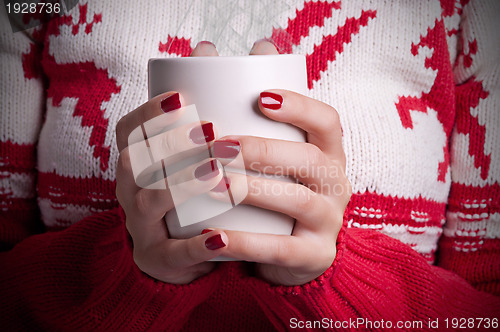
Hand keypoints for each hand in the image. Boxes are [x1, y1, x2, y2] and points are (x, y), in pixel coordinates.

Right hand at [115, 41, 226, 283]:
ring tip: (216, 173)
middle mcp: (131, 190)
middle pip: (137, 163)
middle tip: (210, 131)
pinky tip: (221, 236)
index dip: (149, 113)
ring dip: (182, 185)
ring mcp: (142, 226)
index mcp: (138, 162)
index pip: (129, 131)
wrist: (177, 252)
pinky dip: (195, 245)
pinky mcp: (159, 258)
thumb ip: (212, 112)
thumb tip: (238, 50)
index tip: (180, 97)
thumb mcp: (192, 155)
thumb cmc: (191, 193)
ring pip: (150, 203)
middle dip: (171, 144)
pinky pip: (173, 253)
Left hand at [205, 40, 351, 284]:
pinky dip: (247, 243)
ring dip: (254, 190)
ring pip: (298, 202)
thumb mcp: (275, 152)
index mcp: (328, 153)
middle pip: (310, 161)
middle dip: (263, 149)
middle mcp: (337, 183)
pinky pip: (282, 250)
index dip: (298, 105)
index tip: (258, 97)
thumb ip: (255, 108)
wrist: (295, 250)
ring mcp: (330, 221)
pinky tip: (214, 237)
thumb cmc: (278, 189)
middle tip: (217, 144)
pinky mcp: (314, 256)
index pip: (326, 121)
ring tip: (212, 184)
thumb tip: (231, 49)